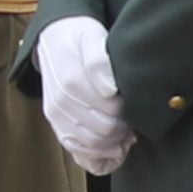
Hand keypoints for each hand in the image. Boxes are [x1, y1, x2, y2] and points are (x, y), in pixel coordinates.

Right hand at [35, 14, 130, 172]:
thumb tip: (109, 88)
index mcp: (72, 82)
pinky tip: (110, 145)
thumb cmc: (79, 39)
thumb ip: (98, 60)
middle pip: (104, 130)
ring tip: (124, 132)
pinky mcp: (54, 121)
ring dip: (112, 143)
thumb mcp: (91, 38)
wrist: (53, 39)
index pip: (113, 112)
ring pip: (91, 143)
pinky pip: (75, 148)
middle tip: (135, 121)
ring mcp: (56, 114)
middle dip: (124, 129)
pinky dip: (95, 153)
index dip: (132, 114)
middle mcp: (61, 101)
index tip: (140, 108)